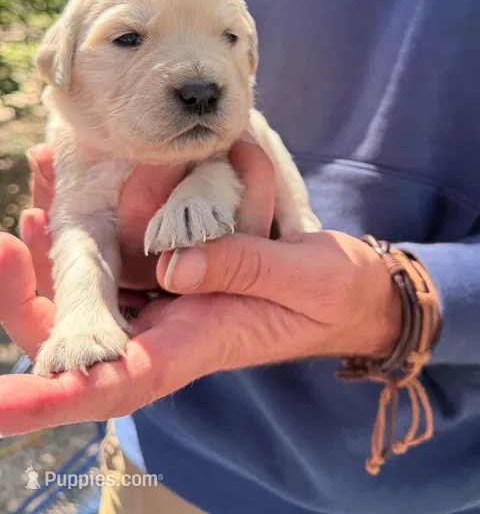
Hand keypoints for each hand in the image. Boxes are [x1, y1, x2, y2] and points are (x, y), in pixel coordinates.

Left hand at [0, 144, 399, 435]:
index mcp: (194, 347)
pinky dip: (85, 221)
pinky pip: (113, 254)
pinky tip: (71, 182)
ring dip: (45, 251)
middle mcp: (163, 332)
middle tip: (4, 241)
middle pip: (71, 338)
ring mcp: (162, 302)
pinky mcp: (170, 272)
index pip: (111, 384)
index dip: (50, 399)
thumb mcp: (301, 278)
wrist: (346, 292)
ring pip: (84, 291)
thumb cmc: (331, 295)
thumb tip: (174, 263)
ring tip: (36, 179)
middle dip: (23, 299)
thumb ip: (242, 267)